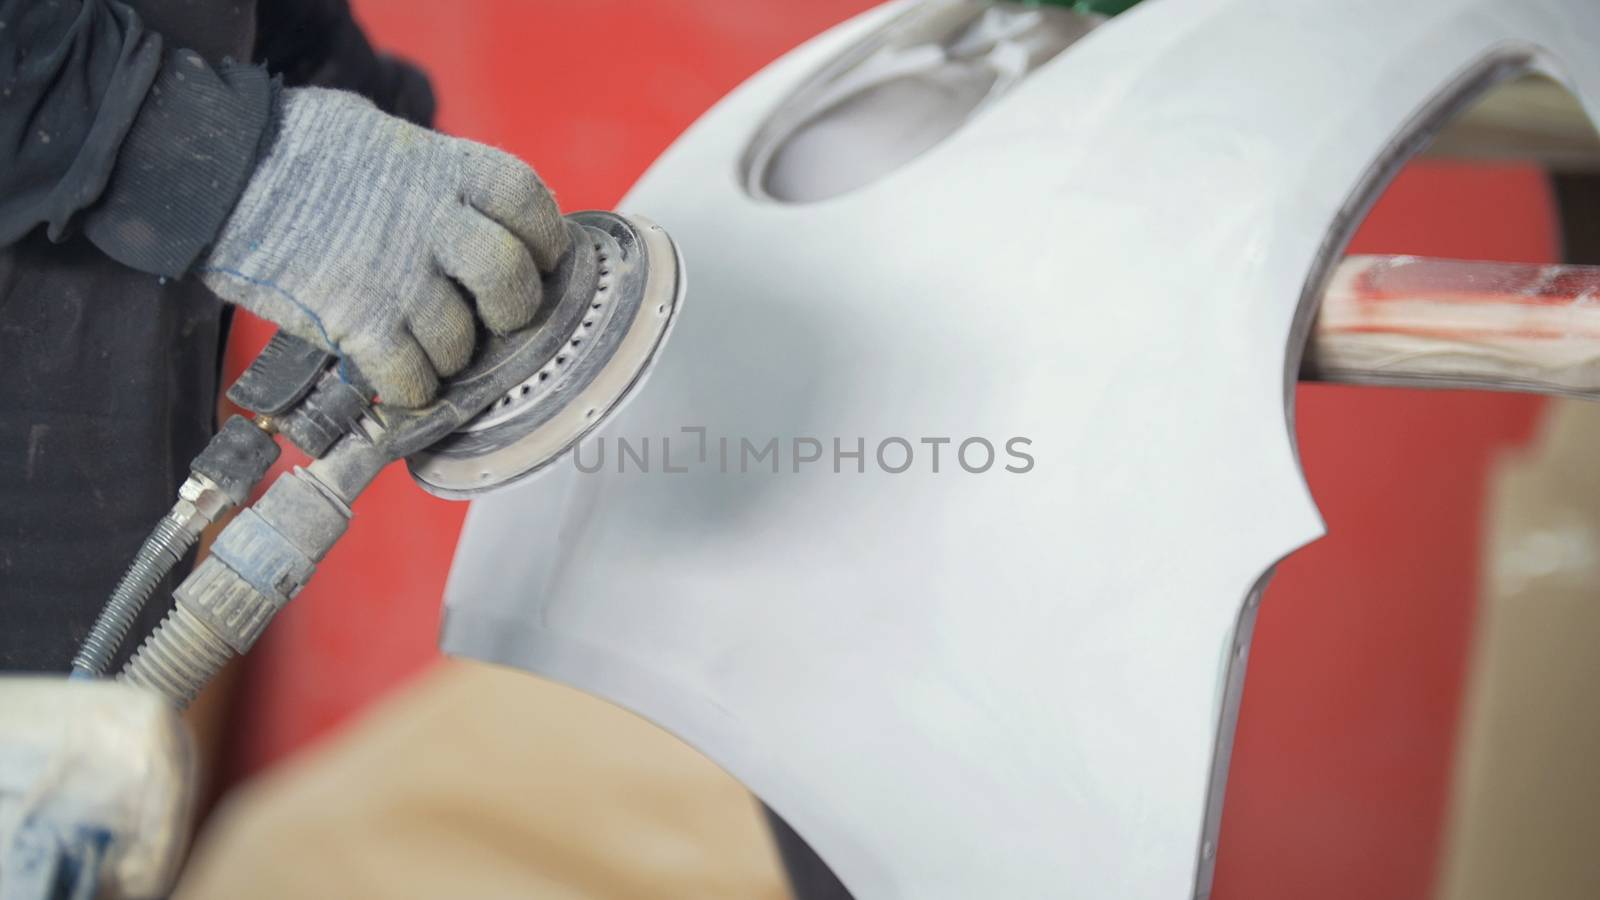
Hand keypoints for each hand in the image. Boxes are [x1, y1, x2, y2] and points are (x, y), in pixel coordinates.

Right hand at [199, 88, 569, 406]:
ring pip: (460, 341)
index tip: (538, 257)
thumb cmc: (298, 151)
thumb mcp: (386, 143)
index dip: (544, 238)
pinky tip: (396, 373)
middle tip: (495, 318)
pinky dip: (410, 387)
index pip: (529, 203)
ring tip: (425, 343)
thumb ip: (438, 183)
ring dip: (449, 355)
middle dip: (512, 309)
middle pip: (510, 278)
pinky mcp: (358, 320)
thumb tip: (474, 218)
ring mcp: (397, 274)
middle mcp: (432, 221)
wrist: (218, 170)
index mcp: (445, 169)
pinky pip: (411, 378)